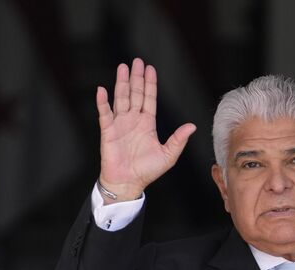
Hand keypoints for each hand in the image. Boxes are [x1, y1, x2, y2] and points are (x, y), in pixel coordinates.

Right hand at [96, 58, 195, 202]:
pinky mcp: (107, 131)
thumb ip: (178, 139)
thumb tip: (192, 126)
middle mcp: (133, 120)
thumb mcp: (168, 155)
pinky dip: (102, 102)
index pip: (149, 98)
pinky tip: (102, 90)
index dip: (150, 83)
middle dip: (136, 77)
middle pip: (135, 93)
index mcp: (147, 124)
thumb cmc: (147, 171)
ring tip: (122, 68)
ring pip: (121, 98)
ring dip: (121, 83)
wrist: (128, 183)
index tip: (150, 68)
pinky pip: (104, 114)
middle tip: (136, 61)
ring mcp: (119, 124)